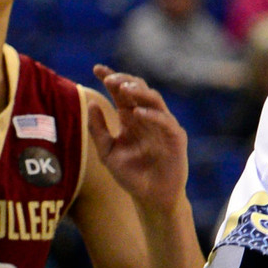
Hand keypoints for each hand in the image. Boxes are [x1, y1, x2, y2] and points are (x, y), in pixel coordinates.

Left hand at [89, 66, 188, 211]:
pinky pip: (165, 120)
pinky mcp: (176, 137)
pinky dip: (151, 115)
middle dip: (125, 81)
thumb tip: (91, 103)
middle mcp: (147, 117)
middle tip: (110, 78)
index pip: (121, 92)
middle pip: (138, 89)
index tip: (96, 69)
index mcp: (130, 118)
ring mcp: (163, 125)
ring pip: (154, 99)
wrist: (151, 199)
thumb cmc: (131, 176)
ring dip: (139, 92)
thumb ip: (98, 130)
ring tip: (124, 89)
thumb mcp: (107, 152)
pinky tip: (136, 113)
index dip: (111, 78)